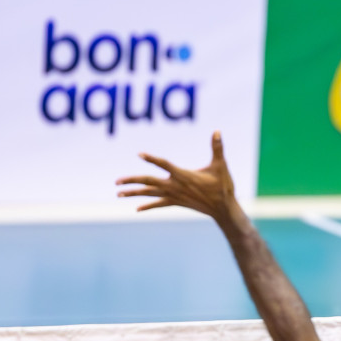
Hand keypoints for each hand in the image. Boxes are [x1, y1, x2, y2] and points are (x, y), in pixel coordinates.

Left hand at [116, 131, 240, 225]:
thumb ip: (217, 148)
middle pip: (149, 182)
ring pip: (150, 194)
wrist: (223, 209)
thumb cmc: (222, 186)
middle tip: (117, 182)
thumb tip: (217, 131)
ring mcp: (174, 196)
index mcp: (183, 175)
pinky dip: (147, 206)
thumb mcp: (220, 165)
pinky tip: (137, 209)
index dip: (152, 159)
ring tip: (118, 194)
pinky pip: (159, 204)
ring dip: (134, 193)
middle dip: (132, 181)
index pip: (164, 164)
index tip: (140, 154)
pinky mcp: (177, 203)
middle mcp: (175, 186)